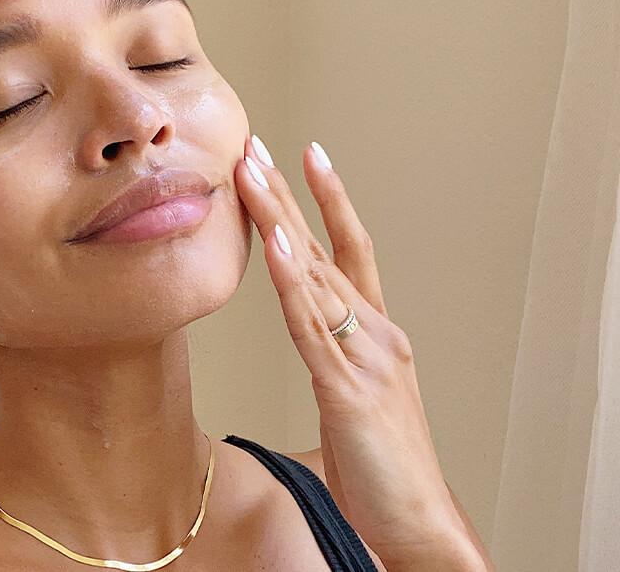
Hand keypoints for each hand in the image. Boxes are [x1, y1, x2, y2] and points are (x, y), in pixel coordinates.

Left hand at [235, 135, 482, 567]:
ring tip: (251, 172)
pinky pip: (312, 324)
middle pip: (324, 248)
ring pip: (314, 274)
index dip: (330, 201)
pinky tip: (276, 243)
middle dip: (287, 194)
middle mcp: (375, 334)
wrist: (417, 523)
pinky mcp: (348, 389)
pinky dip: (292, 280)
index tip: (309, 155)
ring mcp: (365, 358)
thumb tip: (305, 346)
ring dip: (279, 218)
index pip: (352, 251)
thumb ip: (331, 364)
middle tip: (256, 145)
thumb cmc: (382, 469)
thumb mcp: (351, 402)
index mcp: (376, 334)